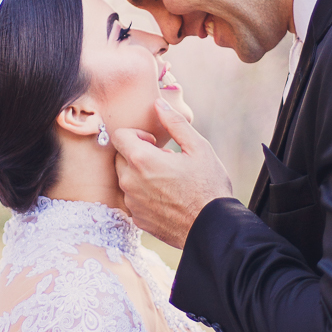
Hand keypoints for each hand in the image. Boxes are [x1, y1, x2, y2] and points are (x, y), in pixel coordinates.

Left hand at [111, 99, 232, 246]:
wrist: (212, 228)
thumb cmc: (208, 186)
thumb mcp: (198, 148)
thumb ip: (175, 123)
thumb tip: (158, 104)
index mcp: (142, 160)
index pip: (118, 136)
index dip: (136, 135)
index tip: (154, 143)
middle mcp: (130, 182)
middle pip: (119, 157)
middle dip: (137, 154)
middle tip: (163, 161)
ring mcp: (132, 203)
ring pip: (125, 179)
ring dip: (139, 175)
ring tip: (166, 180)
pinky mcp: (136, 219)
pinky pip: (132, 199)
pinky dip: (143, 194)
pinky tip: (165, 197)